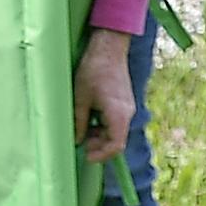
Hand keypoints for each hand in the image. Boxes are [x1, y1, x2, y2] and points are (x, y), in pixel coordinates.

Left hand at [74, 28, 137, 161]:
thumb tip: (78, 140)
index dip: (102, 154)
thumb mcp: (81, 98)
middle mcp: (127, 113)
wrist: (108, 49)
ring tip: (83, 130)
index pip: (116, 145)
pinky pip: (116, 121)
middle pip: (117, 140)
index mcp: (118, 114)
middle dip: (99, 145)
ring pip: (116, 131)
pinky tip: (90, 119)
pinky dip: (104, 125)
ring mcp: (127, 107)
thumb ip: (80, 121)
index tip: (87, 156)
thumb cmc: (93, 70)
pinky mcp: (124, 102)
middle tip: (81, 143)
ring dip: (100, 135)